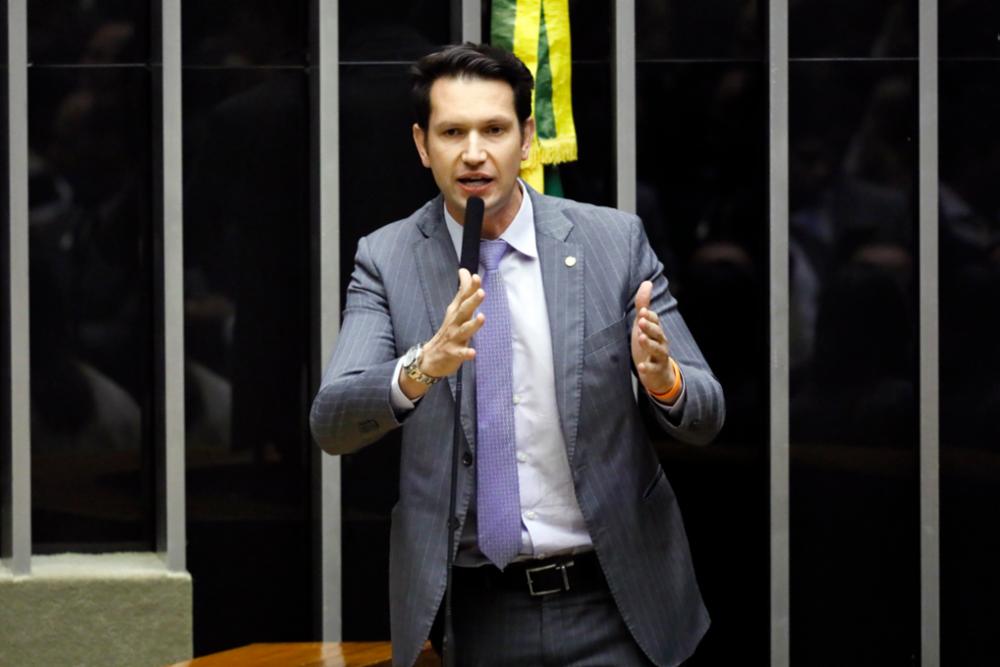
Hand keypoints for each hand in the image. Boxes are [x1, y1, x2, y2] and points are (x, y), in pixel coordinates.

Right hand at [400, 268, 484, 398]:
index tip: (475, 276)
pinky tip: (473, 352)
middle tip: (482, 292)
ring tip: (482, 317)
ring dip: (473, 324)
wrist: (431, 357)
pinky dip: (466, 353)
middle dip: (473, 301)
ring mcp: (453, 338)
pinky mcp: (453, 353)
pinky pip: (460, 353)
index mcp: (456, 312)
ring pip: (464, 330)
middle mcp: (454, 323)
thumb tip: (465, 271)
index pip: (463, 297)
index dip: (469, 287)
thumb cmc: (448, 330)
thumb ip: (463, 292)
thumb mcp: (455, 310)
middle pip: (464, 310)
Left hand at [631, 280, 677, 396]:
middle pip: (657, 333)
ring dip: (649, 344)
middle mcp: (661, 342)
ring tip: (641, 338)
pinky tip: (641, 367)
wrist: (659, 373)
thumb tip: (647, 282)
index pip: (655, 321)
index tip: (642, 311)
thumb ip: (643, 305)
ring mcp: (659, 356)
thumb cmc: (649, 344)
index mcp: (657, 330)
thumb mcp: (644, 324)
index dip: (649, 316)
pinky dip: (648, 367)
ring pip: (657, 349)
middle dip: (650, 327)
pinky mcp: (656, 370)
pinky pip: (653, 368)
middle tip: (640, 321)